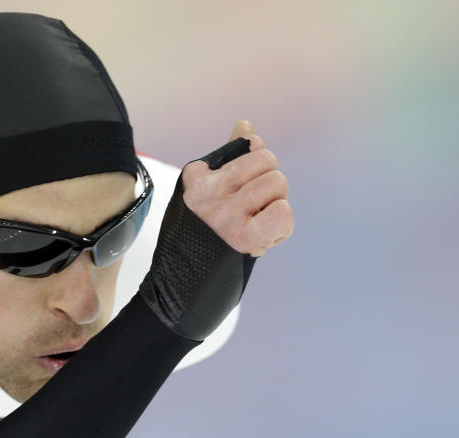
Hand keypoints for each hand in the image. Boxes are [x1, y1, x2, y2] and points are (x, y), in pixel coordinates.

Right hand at [181, 120, 293, 256]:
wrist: (184, 280)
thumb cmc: (203, 232)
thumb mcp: (209, 190)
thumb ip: (230, 157)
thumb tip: (246, 126)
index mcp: (197, 175)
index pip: (251, 150)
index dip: (257, 172)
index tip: (239, 195)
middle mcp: (208, 192)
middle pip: (268, 162)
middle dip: (271, 186)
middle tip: (253, 211)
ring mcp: (224, 213)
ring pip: (277, 183)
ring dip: (276, 205)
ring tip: (257, 224)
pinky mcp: (242, 237)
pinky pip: (283, 213)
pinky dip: (282, 226)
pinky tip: (265, 236)